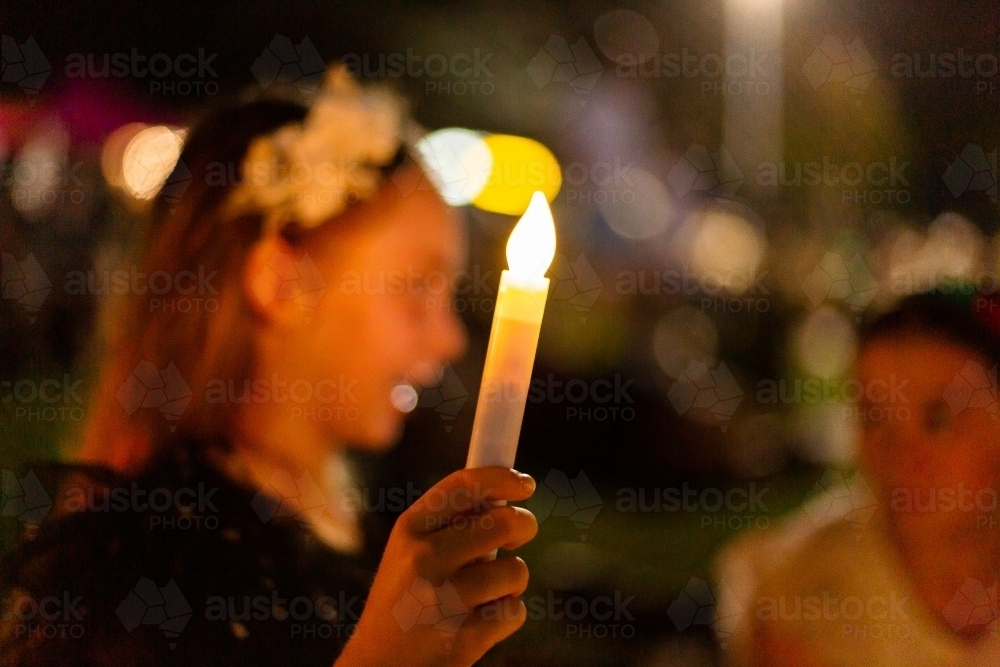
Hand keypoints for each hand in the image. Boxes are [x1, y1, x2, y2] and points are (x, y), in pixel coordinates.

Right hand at [336, 467, 537, 666]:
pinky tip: (479, 623)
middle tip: (518, 537)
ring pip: (516, 571)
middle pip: (505, 522)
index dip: (503, 478)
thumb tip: (504, 497)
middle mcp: (424, 558)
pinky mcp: (463, 639)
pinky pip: (514, 611)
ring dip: (511, 581)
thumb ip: (448, 524)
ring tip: (484, 593)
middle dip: (524, 526)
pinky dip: (506, 616)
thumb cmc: (404, 601)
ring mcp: (444, 600)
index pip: (464, 484)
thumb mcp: (408, 552)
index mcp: (409, 529)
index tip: (524, 484)